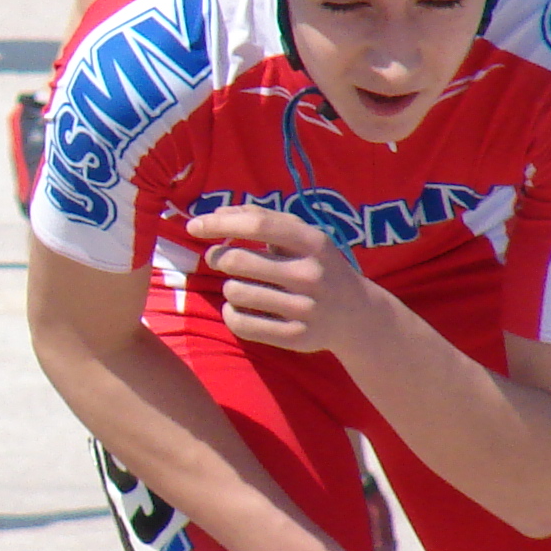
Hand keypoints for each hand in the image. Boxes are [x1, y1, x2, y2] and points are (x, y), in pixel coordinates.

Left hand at [192, 204, 384, 354]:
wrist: (357, 315)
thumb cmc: (317, 265)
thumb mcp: (302, 236)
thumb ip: (262, 218)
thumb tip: (217, 213)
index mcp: (313, 242)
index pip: (258, 224)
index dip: (220, 223)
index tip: (193, 225)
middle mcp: (311, 274)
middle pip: (237, 260)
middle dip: (218, 258)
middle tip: (219, 259)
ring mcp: (306, 308)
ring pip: (235, 292)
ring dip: (228, 288)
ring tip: (240, 286)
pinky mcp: (296, 337)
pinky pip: (240, 324)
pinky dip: (231, 314)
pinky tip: (239, 308)